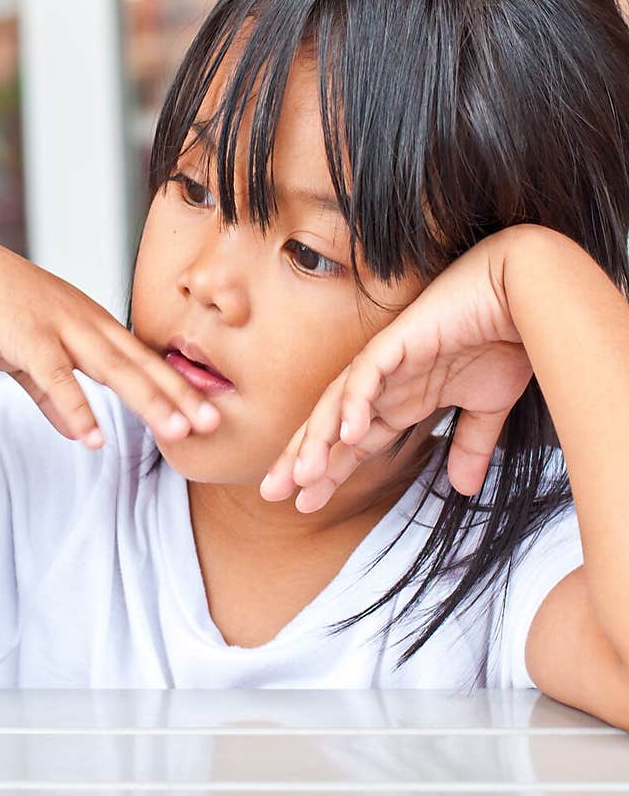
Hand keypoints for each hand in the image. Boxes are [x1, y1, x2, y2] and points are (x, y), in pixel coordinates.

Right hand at [0, 226, 221, 449]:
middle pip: (141, 364)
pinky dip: (76, 408)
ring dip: (148, 401)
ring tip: (177, 432)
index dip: (177, 386)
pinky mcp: (27, 336)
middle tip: (215, 423)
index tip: (208, 411)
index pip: (143, 359)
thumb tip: (82, 435)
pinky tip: (93, 438)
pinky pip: (57, 378)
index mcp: (89, 323)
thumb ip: (55, 396)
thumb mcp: (29, 354)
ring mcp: (59, 326)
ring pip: (113, 368)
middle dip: (180, 395)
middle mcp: (84, 322)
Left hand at [260, 227, 535, 509]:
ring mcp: (388, 359)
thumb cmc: (505, 339)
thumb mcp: (486, 408)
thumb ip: (469, 445)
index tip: (304, 504)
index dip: (329, 471)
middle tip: (272, 493)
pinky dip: (355, 402)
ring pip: (339, 402)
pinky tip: (347, 432)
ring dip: (319, 438)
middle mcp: (386, 382)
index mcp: (401, 398)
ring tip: (302, 474)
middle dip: (302, 459)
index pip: (353, 442)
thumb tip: (463, 487)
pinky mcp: (399, 339)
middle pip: (331, 425)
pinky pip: (368, 373)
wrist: (523, 291)